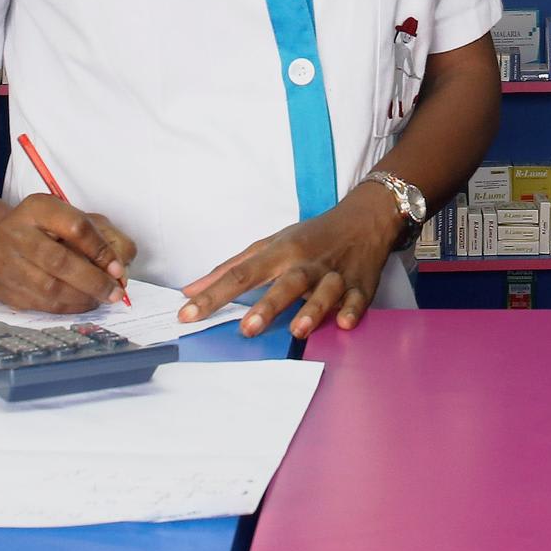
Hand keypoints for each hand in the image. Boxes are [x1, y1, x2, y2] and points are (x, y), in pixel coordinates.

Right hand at [0, 194, 137, 312]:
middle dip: (94, 280)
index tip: (118, 268)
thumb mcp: (78, 219)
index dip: (101, 250)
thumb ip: (108, 237)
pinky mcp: (5, 290)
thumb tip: (122, 268)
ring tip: (101, 297)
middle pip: (59, 261)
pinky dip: (69, 308)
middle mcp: (16, 233)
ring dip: (83, 297)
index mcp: (38, 208)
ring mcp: (7, 263)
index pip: (75, 227)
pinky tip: (83, 302)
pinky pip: (42, 305)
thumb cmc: (47, 229)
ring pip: (50, 288)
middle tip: (115, 292)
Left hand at [179, 184, 396, 337]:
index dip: (213, 294)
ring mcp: (334, 274)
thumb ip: (230, 267)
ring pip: (323, 291)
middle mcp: (305, 263)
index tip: (187, 314)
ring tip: (298, 331)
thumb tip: (190, 290)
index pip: (240, 274)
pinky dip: (352, 309)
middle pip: (285, 283)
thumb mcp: (269, 244)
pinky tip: (344, 323)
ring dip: (312, 309)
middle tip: (247, 329)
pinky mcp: (360, 285)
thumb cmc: (309, 237)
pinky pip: (357, 299)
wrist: (363, 219)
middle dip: (267, 306)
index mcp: (279, 252)